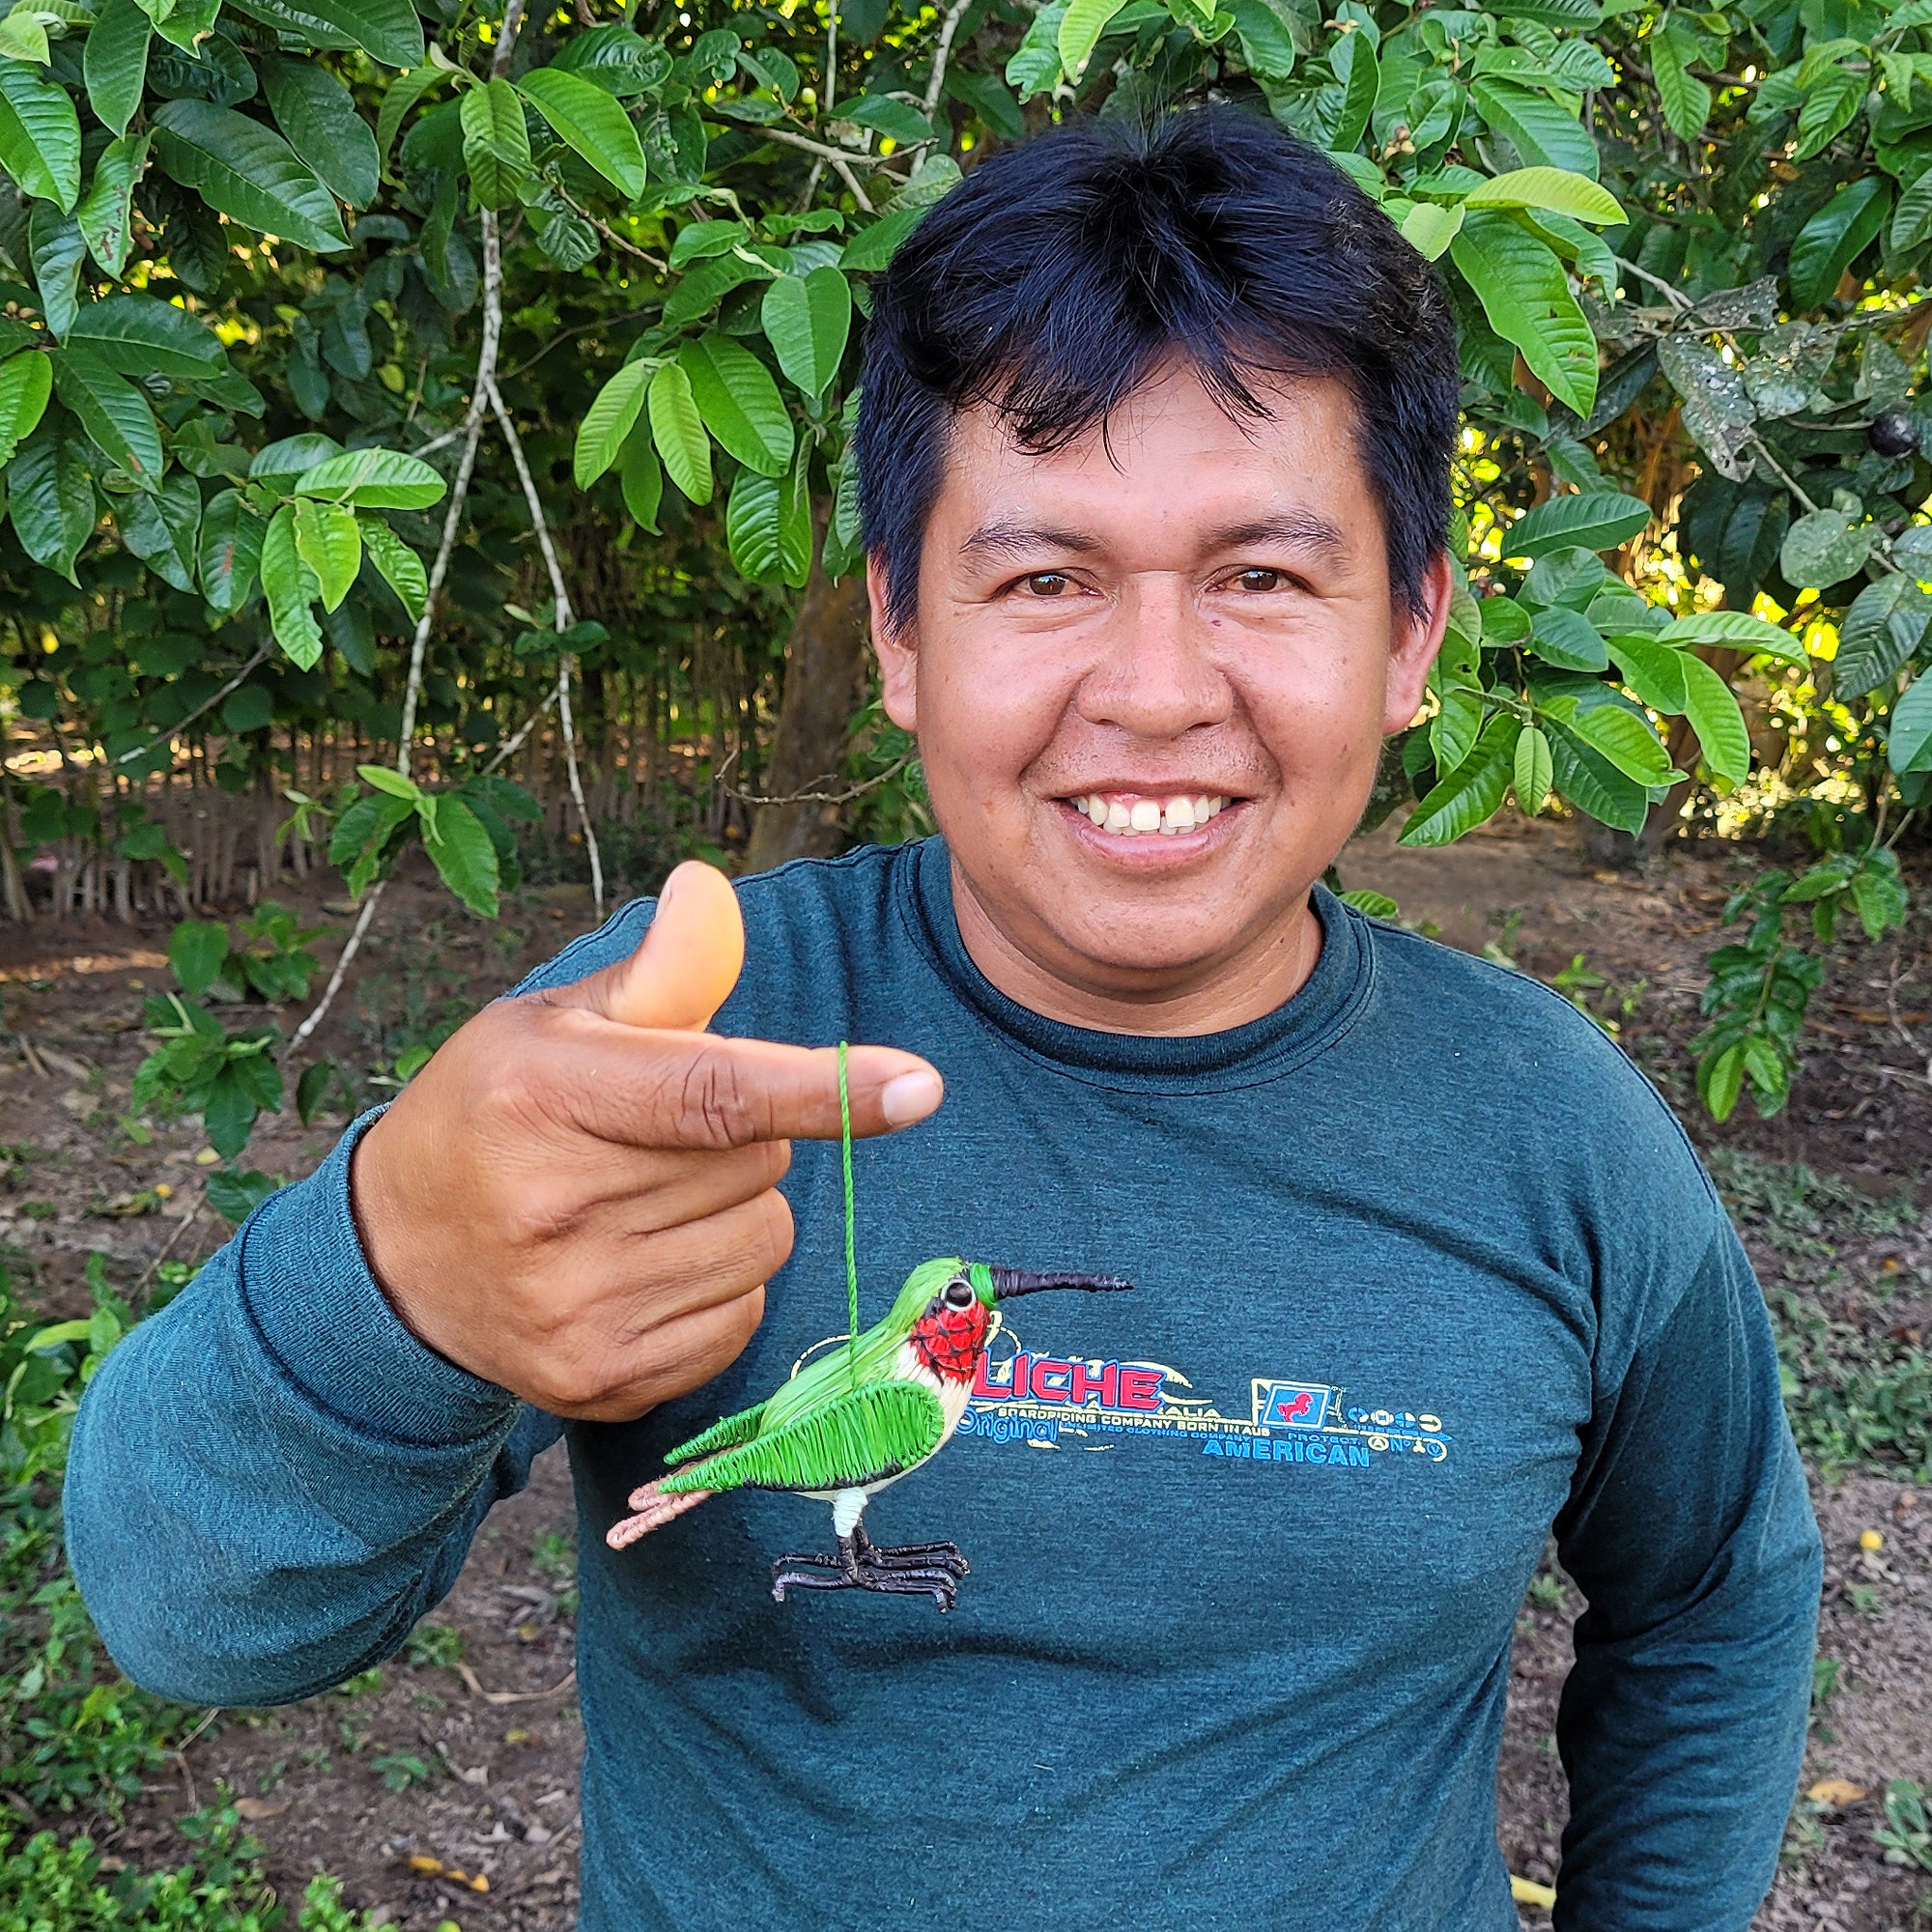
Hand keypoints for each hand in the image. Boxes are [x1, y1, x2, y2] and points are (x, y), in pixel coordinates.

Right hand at [349, 862, 943, 1419]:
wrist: (397, 1263)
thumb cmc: (498, 1114)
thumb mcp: (557, 1024)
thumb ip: (660, 974)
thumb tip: (711, 892)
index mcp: (544, 1095)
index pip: (711, 1093)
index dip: (822, 1087)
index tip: (920, 1087)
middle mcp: (555, 1209)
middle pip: (759, 1162)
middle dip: (742, 1138)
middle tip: (656, 1140)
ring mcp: (577, 1309)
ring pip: (764, 1242)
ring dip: (737, 1213)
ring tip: (646, 1203)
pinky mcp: (601, 1381)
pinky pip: (741, 1317)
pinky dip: (721, 1286)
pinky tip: (646, 1266)